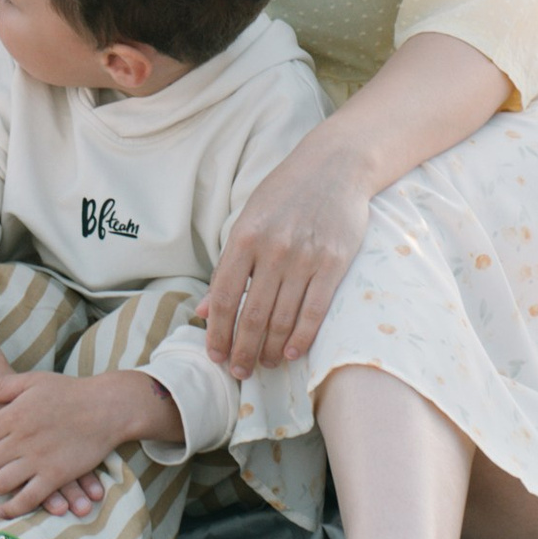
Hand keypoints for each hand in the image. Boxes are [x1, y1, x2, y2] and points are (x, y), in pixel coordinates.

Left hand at [0, 366, 176, 521]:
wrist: (106, 407)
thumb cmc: (68, 391)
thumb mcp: (31, 381)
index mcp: (12, 415)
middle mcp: (21, 439)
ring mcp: (38, 460)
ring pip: (0, 484)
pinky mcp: (56, 476)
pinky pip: (27, 499)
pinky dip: (12, 508)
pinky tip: (6, 509)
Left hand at [199, 134, 379, 373]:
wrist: (334, 167)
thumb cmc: (284, 195)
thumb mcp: (248, 221)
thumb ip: (227, 267)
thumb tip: (203, 311)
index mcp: (244, 236)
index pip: (223, 296)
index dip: (217, 332)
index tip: (214, 355)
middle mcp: (273, 248)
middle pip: (252, 314)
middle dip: (243, 350)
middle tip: (239, 371)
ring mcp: (305, 257)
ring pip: (283, 318)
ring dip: (271, 349)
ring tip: (265, 364)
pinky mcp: (334, 263)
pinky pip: (314, 311)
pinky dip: (301, 338)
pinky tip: (292, 353)